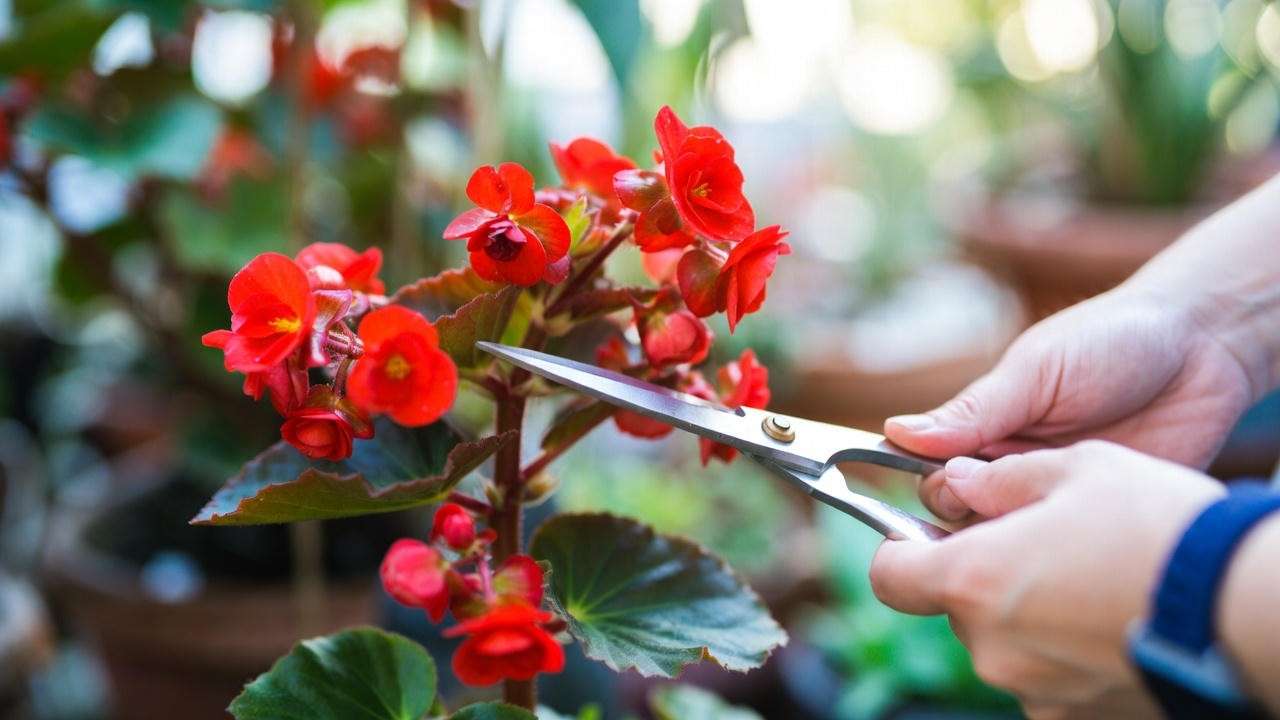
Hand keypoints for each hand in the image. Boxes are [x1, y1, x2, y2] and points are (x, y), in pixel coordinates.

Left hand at [869, 441, 1223, 719]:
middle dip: (988, 575)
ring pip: (1008, 641)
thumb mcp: (1078, 469)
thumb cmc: (1158, 528)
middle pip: (960, 607)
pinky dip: (1069, 649)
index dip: (904, 550)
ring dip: (1032, 612)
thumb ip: (1002, 478)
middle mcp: (993, 647)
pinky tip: (1114, 618)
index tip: (930, 535)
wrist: (1246, 605)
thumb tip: (963, 482)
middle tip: (1044, 544)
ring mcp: (1036, 691)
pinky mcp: (1079, 717)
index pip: (893, 576)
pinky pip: (1051, 675)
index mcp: (975, 581)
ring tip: (1095, 579)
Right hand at [885, 285, 1252, 520]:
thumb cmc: (1112, 341)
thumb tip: (894, 433)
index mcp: (985, 427)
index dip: (921, 481)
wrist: (1205, 348)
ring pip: (1006, 537)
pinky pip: (1064, 549)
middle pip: (959, 512)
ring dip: (1006, 535)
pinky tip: (1065, 534)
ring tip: (1029, 516)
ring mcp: (1054, 495)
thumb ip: (972, 410)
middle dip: (964, 512)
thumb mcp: (1035, 371)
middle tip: (992, 498)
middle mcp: (1011, 466)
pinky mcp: (1098, 518)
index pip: (928, 467)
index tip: (935, 484)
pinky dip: (1055, 549)